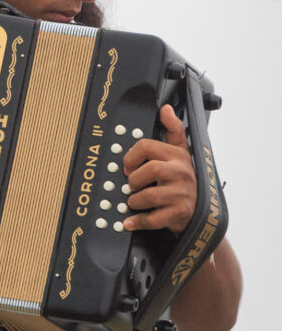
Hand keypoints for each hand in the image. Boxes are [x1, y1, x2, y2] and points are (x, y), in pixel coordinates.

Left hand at [122, 104, 196, 234]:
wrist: (202, 212)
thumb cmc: (185, 180)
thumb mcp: (182, 152)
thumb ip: (173, 130)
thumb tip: (165, 109)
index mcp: (178, 155)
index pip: (147, 147)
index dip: (130, 157)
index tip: (127, 167)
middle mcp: (181, 173)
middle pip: (149, 170)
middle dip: (133, 180)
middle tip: (131, 186)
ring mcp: (182, 194)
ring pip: (149, 195)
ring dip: (134, 201)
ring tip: (134, 201)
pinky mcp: (179, 214)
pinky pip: (152, 218)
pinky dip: (137, 221)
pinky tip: (130, 221)